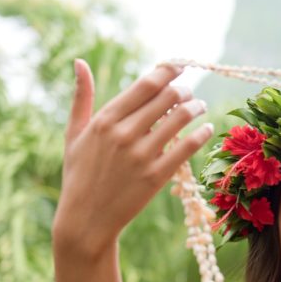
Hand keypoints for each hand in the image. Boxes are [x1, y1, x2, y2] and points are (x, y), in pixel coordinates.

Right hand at [54, 60, 212, 256]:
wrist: (86, 219)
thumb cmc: (79, 175)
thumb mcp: (73, 134)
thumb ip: (81, 97)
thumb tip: (80, 62)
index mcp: (104, 120)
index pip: (145, 85)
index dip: (167, 71)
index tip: (179, 66)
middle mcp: (123, 134)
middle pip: (167, 97)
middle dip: (183, 89)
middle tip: (189, 91)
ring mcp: (141, 156)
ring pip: (180, 119)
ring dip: (196, 107)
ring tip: (200, 106)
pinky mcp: (156, 176)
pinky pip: (187, 148)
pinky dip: (202, 134)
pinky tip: (207, 128)